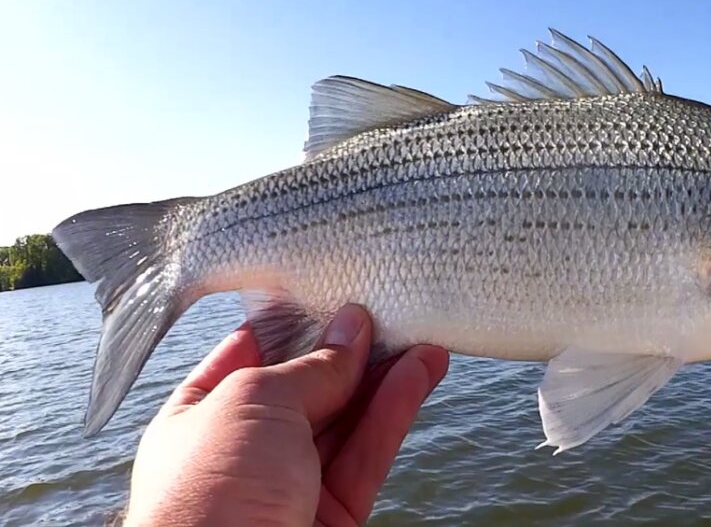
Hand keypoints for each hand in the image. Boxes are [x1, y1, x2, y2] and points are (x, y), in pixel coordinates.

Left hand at [124, 304, 448, 525]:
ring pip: (347, 418)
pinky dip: (395, 410)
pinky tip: (422, 372)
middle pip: (308, 386)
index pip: (249, 356)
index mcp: (202, 417)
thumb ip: (311, 366)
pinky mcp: (334, 513)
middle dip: (349, 349)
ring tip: (424, 334)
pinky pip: (368, 452)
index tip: (330, 290)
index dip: (291, 322)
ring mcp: (292, 484)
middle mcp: (246, 450)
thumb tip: (353, 329)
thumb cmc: (211, 489)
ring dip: (385, 376)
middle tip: (389, 308)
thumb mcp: (253, 402)